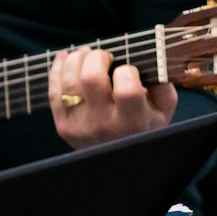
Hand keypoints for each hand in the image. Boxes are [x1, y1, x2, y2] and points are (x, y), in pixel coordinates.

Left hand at [49, 46, 177, 148]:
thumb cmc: (142, 128)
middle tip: (104, 56)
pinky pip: (54, 91)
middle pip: (91, 78)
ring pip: (68, 81)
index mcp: (132, 122)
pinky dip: (58, 69)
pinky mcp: (63, 125)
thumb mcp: (162, 112)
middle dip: (97, 57)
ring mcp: (79, 125)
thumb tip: (146, 60)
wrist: (119, 162)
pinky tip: (66, 57)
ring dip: (76, 59)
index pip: (126, 89)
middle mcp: (103, 124)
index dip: (127, 71)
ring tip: (86, 53)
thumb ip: (161, 86)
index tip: (127, 70)